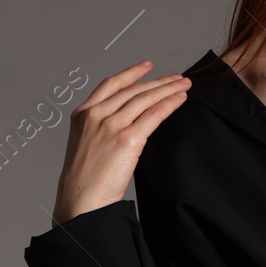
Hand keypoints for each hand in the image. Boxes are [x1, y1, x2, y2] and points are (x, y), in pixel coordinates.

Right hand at [51, 60, 191, 225]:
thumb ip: (101, 127)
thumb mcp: (86, 144)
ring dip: (168, 89)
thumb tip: (129, 119)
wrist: (82, 201)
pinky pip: (153, 114)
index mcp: (82, 114)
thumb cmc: (84, 180)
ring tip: (184, 85)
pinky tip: (180, 99)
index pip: (111, 84)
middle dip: (158, 81)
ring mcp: (110, 125)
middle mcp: (95, 115)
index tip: (148, 66)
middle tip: (177, 77)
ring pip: (145, 99)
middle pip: (133, 90)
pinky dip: (169, 104)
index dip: (132, 72)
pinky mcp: (126, 138)